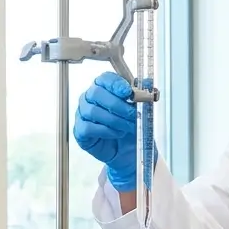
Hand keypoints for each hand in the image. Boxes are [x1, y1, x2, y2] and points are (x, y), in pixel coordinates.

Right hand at [74, 72, 137, 191]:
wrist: (127, 149)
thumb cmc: (129, 126)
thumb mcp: (140, 109)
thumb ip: (142, 93)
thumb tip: (148, 82)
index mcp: (103, 87)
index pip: (104, 78)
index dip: (115, 84)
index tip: (128, 92)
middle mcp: (89, 98)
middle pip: (96, 93)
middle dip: (117, 104)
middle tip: (132, 114)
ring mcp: (82, 114)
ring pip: (93, 111)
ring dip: (114, 120)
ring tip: (127, 127)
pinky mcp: (80, 130)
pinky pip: (88, 128)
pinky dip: (106, 131)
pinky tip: (116, 133)